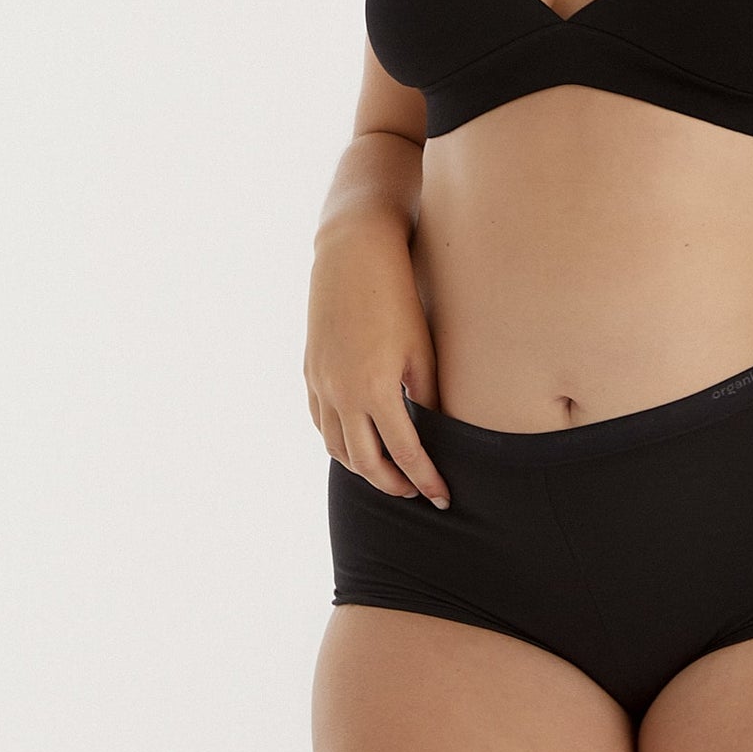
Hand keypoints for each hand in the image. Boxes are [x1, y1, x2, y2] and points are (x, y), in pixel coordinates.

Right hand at [305, 226, 451, 508]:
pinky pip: (320, 422)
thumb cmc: (398, 296)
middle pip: (365, 462)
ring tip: (389, 472)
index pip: (405, 453)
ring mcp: (321, 384)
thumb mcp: (422, 348)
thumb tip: (438, 431)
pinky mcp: (310, 371)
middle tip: (416, 491)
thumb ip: (428, 395)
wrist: (353, 254)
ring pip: (337, 448)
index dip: (426, 479)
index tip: (442, 497)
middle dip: (393, 484)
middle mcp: (342, 394)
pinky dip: (338, 442)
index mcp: (375, 390)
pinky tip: (356, 441)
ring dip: (363, 468)